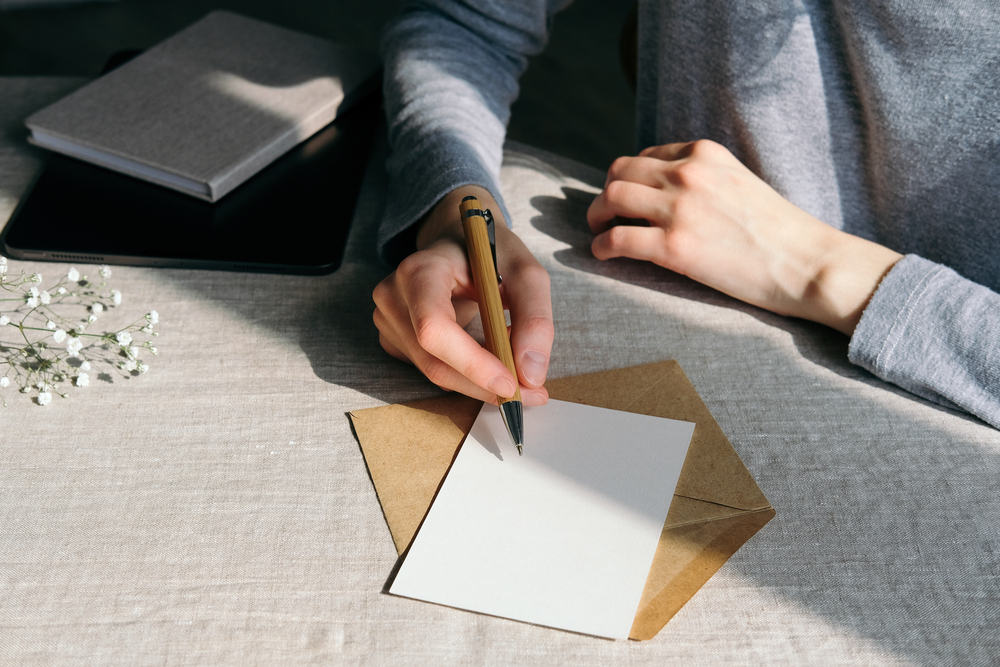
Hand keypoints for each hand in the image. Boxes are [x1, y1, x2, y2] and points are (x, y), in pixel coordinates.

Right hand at [373, 185, 552, 404]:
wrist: (457, 241)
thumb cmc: (490, 253)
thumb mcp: (526, 273)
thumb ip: (535, 319)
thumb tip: (531, 375)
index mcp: (420, 270)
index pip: (435, 328)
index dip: (472, 363)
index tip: (512, 383)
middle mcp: (394, 296)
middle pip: (435, 362)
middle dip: (485, 385)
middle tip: (532, 393)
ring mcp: (388, 320)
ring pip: (435, 373)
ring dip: (480, 380)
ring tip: (514, 361)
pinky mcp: (394, 338)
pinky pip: (432, 370)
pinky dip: (466, 374)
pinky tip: (487, 354)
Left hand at [587, 140, 901, 334]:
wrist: (806, 262)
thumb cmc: (778, 232)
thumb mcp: (739, 182)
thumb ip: (704, 179)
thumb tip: (668, 193)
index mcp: (704, 153)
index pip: (646, 156)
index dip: (629, 177)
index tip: (627, 197)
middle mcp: (687, 174)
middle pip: (620, 172)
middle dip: (605, 193)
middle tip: (603, 214)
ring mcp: (679, 209)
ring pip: (611, 199)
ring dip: (596, 216)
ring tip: (598, 231)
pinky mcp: (674, 247)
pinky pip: (617, 239)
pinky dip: (601, 246)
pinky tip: (603, 255)